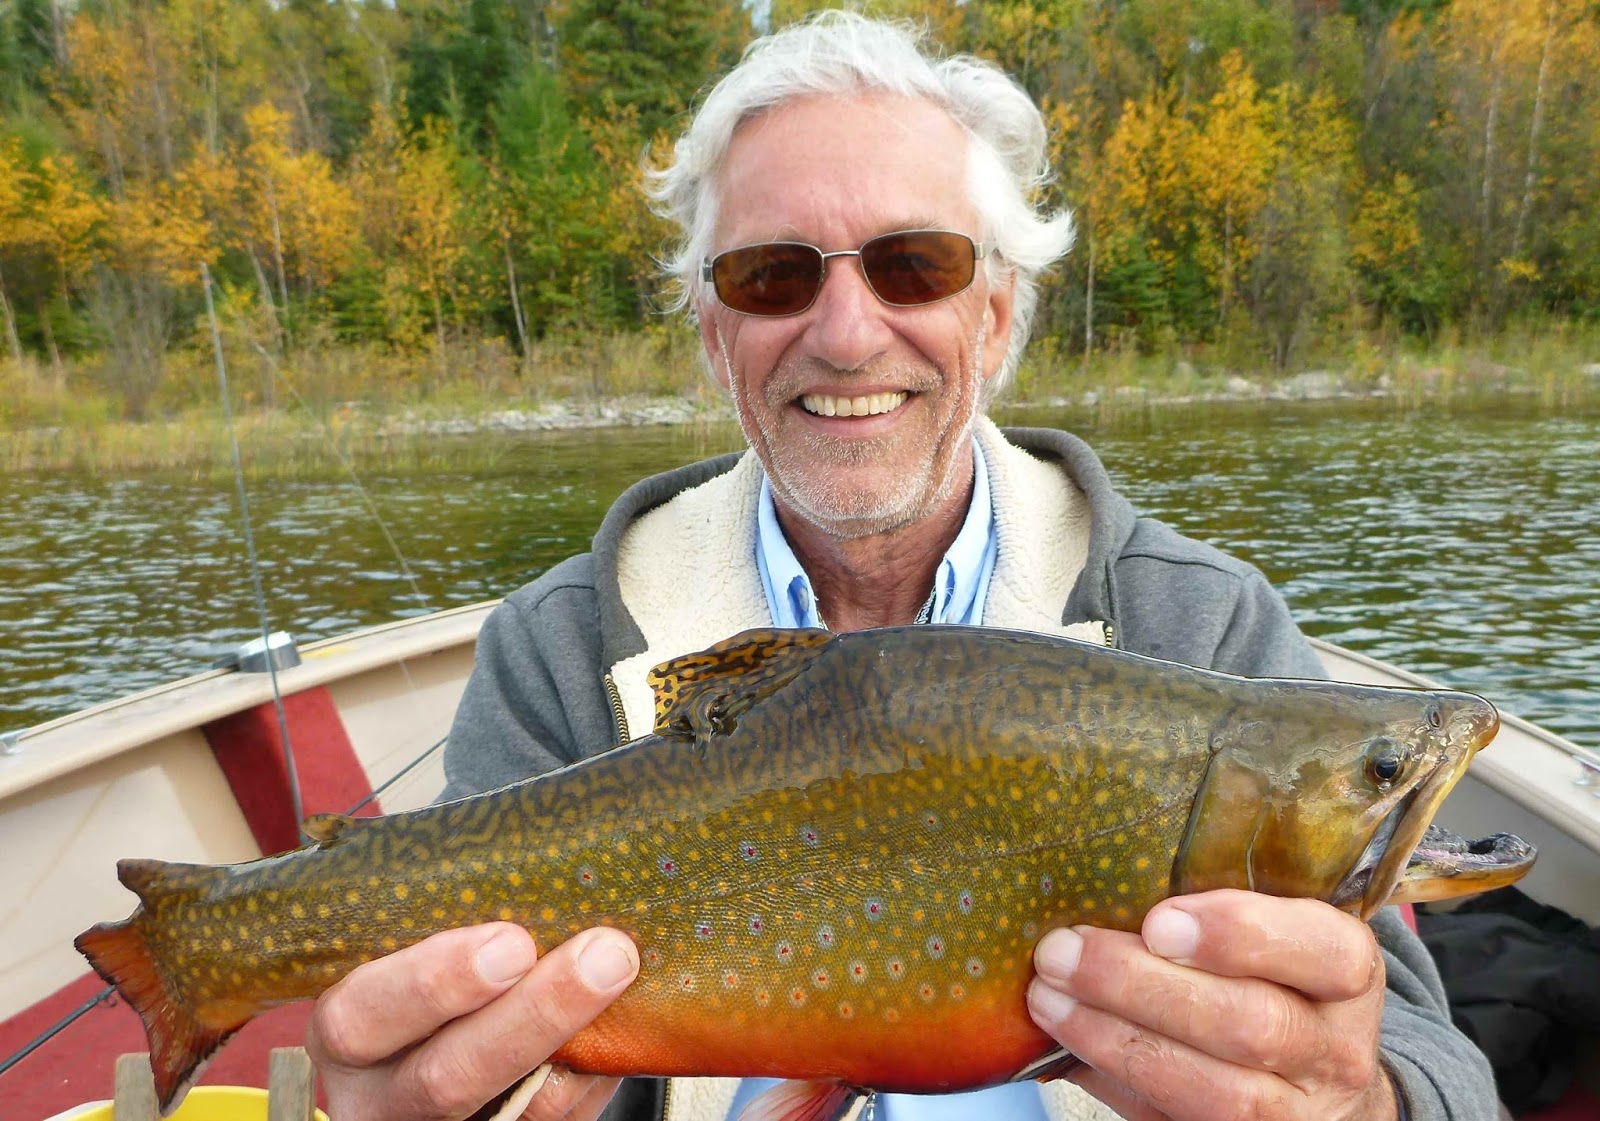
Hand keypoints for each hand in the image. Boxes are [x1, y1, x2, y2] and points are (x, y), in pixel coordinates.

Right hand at [305, 922, 638, 1120]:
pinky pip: (552, 1120)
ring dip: (579, 1039)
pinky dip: (593, 1072)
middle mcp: (381, 1098)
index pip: (360, 1020)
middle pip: (446, 1077)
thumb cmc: (423, 976)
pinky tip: (622, 1020)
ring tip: (624, 973)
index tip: (510, 941)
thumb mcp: (401, 948)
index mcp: (344, 1033)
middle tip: (599, 955)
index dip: (433, 982)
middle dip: (532, 1013)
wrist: (434, 1038)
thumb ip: (445, 918)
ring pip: (514, 1108)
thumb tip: (541, 863)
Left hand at [1026, 890, 1399, 1120]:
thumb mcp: (1269, 933)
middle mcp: (1336, 1048)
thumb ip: (1206, 914)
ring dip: (1115, 1038)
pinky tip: (1066, 1044)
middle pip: (1252, 1024)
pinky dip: (1115, 1079)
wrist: (1315, 1082)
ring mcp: (1300, 1112)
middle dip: (1142, 986)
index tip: (1157, 921)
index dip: (1239, 934)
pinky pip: (1178, 1120)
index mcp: (1348, 969)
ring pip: (1216, 1089)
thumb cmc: (1270, 980)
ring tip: (1047, 997)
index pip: (1325, 951)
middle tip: (1061, 952)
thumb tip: (1096, 888)